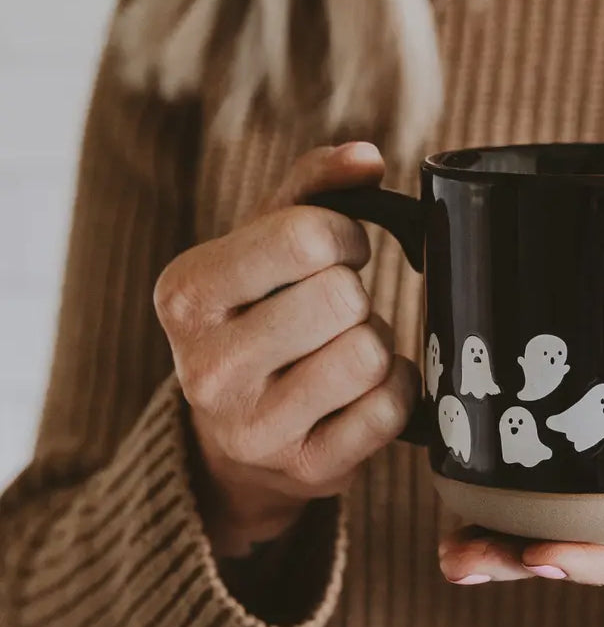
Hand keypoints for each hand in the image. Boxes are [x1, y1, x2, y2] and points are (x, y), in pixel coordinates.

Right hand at [154, 143, 419, 556]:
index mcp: (187, 294)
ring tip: (341, 350)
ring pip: (370, 353)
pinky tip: (360, 392)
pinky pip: (391, 408)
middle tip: (334, 312)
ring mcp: (255, 429)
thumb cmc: (258, 318)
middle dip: (355, 296)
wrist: (235, 436)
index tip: (338, 251)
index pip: (306, 236)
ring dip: (374, 342)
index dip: (343, 236)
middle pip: (344, 297)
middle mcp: (206, 368)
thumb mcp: (260, 246)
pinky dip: (394, 390)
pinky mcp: (308, 470)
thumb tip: (366, 157)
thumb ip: (311, 188)